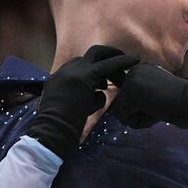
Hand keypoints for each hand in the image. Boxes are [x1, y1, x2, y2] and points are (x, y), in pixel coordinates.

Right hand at [26, 45, 138, 159]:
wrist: (52, 131)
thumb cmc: (58, 130)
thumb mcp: (69, 110)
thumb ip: (83, 99)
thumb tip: (98, 96)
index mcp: (57, 80)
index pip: (77, 67)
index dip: (93, 72)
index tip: (105, 81)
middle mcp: (64, 72)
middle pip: (87, 58)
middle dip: (104, 59)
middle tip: (119, 68)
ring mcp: (73, 72)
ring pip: (97, 56)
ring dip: (113, 63)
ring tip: (126, 75)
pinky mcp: (85, 76)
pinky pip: (107, 65)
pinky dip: (122, 61)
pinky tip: (135, 61)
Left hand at [110, 62, 187, 130]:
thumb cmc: (179, 104)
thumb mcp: (154, 96)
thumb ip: (137, 99)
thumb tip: (117, 110)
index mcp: (140, 69)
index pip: (125, 97)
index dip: (140, 108)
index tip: (160, 100)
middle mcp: (133, 69)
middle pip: (120, 105)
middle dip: (138, 113)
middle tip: (160, 106)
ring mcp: (131, 79)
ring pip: (120, 112)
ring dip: (139, 118)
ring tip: (158, 108)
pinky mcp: (131, 91)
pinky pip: (124, 118)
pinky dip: (140, 122)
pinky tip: (156, 111)